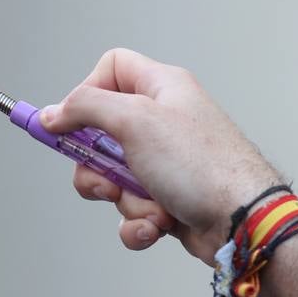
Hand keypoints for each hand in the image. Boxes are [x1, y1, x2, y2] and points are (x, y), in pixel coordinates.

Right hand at [40, 48, 280, 263]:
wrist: (244, 220)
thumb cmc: (203, 165)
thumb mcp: (135, 120)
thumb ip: (86, 109)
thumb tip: (54, 113)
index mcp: (162, 88)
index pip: (111, 69)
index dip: (85, 94)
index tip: (70, 124)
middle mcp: (165, 122)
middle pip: (102, 135)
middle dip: (97, 168)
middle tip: (108, 181)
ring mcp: (167, 163)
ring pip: (114, 180)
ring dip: (125, 202)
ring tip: (151, 207)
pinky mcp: (170, 199)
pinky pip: (134, 212)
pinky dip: (139, 224)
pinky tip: (158, 226)